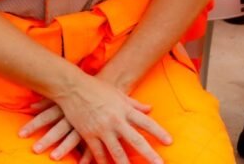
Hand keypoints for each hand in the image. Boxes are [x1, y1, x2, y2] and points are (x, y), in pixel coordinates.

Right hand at [20, 74, 171, 163]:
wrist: (73, 87)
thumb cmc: (97, 88)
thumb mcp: (118, 94)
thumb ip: (135, 104)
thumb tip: (150, 109)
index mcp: (125, 109)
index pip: (146, 122)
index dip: (159, 132)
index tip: (169, 142)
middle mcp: (116, 120)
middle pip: (136, 140)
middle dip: (149, 154)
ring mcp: (102, 128)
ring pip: (117, 151)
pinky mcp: (88, 134)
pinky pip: (98, 152)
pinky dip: (104, 162)